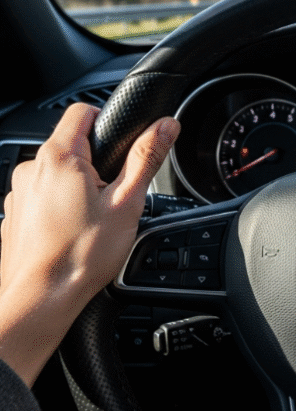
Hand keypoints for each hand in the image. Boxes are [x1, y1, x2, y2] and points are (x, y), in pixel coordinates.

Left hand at [0, 103, 179, 385]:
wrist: (41, 299)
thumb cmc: (81, 255)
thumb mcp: (127, 203)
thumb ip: (146, 158)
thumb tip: (165, 126)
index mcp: (60, 158)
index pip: (83, 111)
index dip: (108, 121)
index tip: (122, 145)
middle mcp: (32, 169)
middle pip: (72, 145)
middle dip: (98, 165)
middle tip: (115, 197)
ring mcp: (19, 192)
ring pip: (58, 174)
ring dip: (79, 188)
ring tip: (95, 221)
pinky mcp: (16, 214)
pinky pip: (44, 197)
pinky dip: (61, 208)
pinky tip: (75, 233)